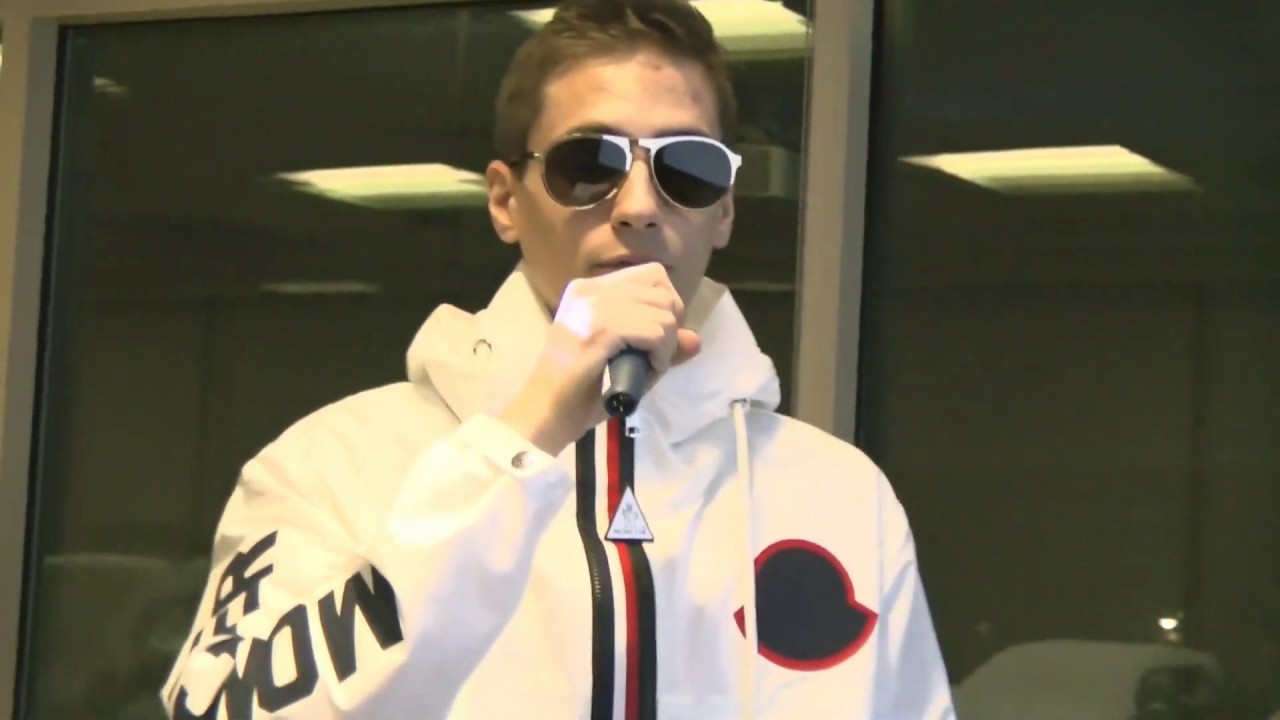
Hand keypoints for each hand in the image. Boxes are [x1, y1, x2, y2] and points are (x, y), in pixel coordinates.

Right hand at [498, 263, 700, 455]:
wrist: (544, 413)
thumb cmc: (578, 391)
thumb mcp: (626, 360)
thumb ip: (660, 345)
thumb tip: (695, 339)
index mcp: (590, 288)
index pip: (652, 274)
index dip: (666, 305)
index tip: (654, 337)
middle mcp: (590, 289)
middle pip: (662, 290)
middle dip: (670, 327)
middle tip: (652, 358)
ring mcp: (593, 306)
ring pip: (663, 312)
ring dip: (666, 346)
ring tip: (647, 367)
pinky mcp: (600, 329)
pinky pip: (655, 333)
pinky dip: (660, 355)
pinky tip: (646, 371)